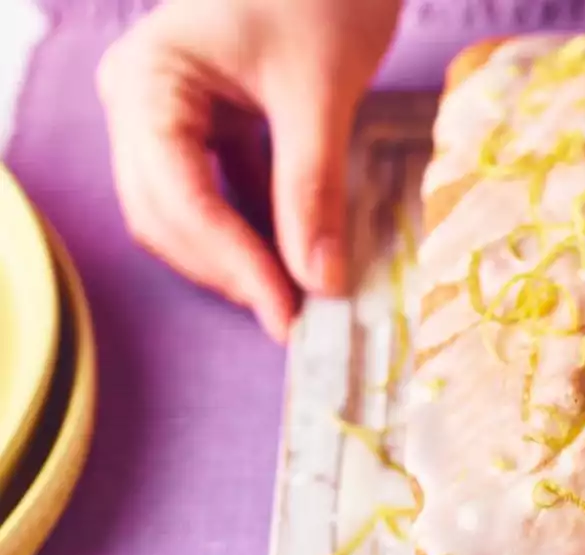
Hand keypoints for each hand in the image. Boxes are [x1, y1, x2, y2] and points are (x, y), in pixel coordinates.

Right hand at [96, 0, 400, 341]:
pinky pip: (216, 193)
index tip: (287, 313)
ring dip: (237, 256)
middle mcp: (138, 100)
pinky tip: (293, 257)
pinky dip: (252, 228)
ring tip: (296, 296)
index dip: (230, 263)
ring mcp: (166, 113)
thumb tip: (318, 281)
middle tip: (293, 317)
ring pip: (185, 213)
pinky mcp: (204, 123)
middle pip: (166, 215)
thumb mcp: (320, 94)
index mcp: (147, 82)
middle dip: (229, 269)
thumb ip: (313, 189)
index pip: (176, 197)